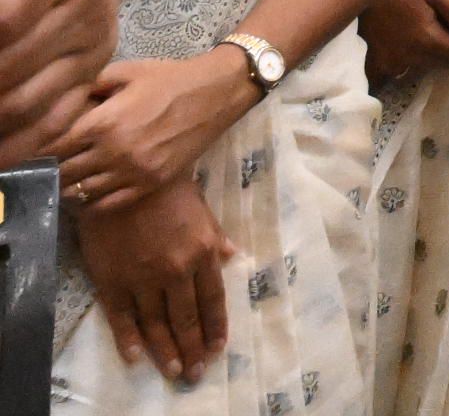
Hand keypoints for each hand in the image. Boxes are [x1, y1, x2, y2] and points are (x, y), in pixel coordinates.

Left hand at [60, 48, 255, 216]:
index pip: (55, 147)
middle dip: (56, 169)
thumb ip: (92, 85)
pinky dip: (93, 202)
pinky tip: (91, 193)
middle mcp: (113, 151)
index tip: (44, 148)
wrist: (217, 93)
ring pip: (83, 191)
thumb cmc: (170, 78)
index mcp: (103, 122)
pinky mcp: (150, 183)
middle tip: (56, 164)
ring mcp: (133, 171)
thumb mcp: (127, 72)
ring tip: (71, 180)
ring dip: (72, 187)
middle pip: (66, 172)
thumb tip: (69, 100)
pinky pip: (109, 203)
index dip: (45, 149)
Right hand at [74, 177, 233, 382]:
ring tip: (175, 372)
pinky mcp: (112, 282)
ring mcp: (143, 279)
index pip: (213, 299)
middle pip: (186, 319)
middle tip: (196, 373)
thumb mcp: (201, 207)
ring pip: (157, 324)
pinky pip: (122, 318)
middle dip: (193, 348)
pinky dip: (129, 339)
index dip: (215, 326)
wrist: (118, 180)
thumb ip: (215, 236)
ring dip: (167, 351)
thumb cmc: (165, 188)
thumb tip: (231, 257)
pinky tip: (136, 357)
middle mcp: (176, 271)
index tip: (218, 348)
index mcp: (202, 252)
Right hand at [359, 0, 448, 78]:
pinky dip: (410, 64)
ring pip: (423, 67)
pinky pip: (400, 71)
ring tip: (437, 38)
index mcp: (426, 40)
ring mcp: (391, 62)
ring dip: (433, 57)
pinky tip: (413, 47)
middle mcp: (409, 57)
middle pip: (442, 62)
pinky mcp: (377, 62)